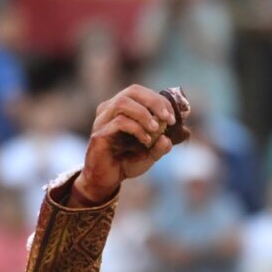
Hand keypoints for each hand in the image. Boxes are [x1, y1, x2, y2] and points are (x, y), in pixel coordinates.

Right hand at [76, 85, 177, 203]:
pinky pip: (119, 122)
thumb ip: (161, 146)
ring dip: (144, 114)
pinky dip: (137, 129)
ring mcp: (103, 120)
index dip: (159, 101)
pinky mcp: (99, 133)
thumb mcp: (150, 154)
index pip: (141, 93)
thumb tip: (168, 138)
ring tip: (157, 129)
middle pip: (132, 91)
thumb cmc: (127, 162)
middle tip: (168, 119)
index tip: (173, 117)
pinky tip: (146, 141)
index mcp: (121, 108)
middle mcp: (109, 109)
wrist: (107, 180)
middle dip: (154, 102)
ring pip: (123, 102)